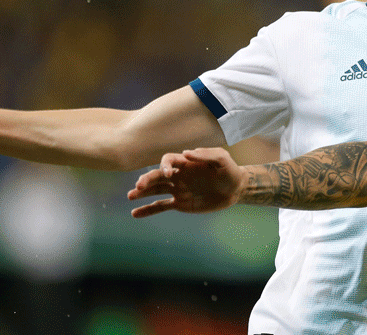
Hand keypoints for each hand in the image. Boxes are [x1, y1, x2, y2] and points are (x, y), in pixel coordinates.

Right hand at [128, 147, 244, 217]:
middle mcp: (179, 175)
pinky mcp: (180, 203)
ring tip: (130, 196)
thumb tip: (186, 153)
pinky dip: (147, 210)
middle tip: (138, 187)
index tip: (168, 174)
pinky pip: (160, 206)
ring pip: (155, 190)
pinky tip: (135, 214)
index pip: (168, 160)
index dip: (165, 165)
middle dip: (146, 180)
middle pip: (157, 175)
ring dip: (142, 193)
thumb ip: (206, 154)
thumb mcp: (222, 159)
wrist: (235, 189)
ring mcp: (178, 189)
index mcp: (186, 163)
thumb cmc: (229, 171)